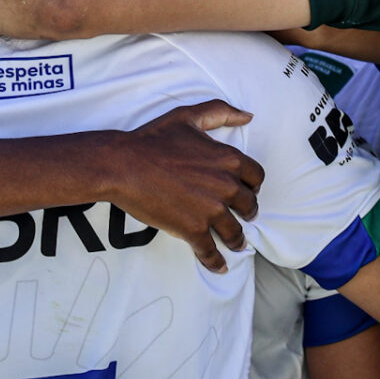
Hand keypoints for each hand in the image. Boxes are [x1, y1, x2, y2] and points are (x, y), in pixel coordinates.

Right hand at [100, 101, 263, 273]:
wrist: (124, 165)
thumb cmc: (153, 139)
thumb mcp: (188, 117)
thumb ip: (220, 112)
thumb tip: (247, 116)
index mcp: (228, 159)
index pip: (256, 176)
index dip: (253, 184)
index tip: (249, 190)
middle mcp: (225, 186)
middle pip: (249, 205)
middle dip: (247, 212)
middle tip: (243, 216)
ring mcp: (211, 211)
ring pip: (234, 231)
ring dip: (237, 239)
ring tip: (236, 243)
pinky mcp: (193, 230)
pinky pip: (211, 251)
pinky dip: (216, 261)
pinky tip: (219, 266)